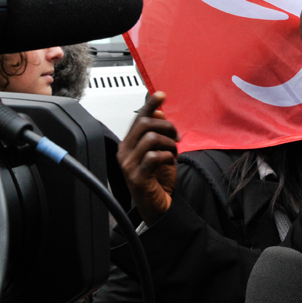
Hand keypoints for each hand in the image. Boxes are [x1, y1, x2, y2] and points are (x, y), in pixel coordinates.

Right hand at [118, 92, 179, 224]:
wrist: (158, 207)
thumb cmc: (158, 180)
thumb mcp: (160, 152)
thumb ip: (157, 133)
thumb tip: (158, 112)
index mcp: (128, 144)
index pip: (138, 118)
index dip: (150, 104)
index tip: (161, 95)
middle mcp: (125, 152)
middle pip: (145, 124)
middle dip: (166, 127)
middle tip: (176, 136)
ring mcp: (129, 165)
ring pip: (151, 138)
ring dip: (169, 143)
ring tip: (174, 152)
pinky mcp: (137, 177)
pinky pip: (154, 156)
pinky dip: (167, 155)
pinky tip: (170, 161)